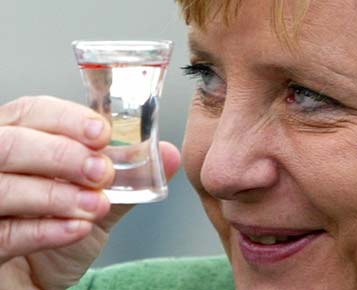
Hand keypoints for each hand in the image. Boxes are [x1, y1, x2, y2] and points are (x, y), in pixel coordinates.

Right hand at [0, 96, 180, 289]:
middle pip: (11, 144)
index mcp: (21, 139)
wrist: (42, 274)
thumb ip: (129, 178)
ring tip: (96, 205)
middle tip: (101, 172)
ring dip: (57, 195)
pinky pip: (5, 232)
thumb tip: (169, 153)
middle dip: (61, 155)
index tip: (102, 134)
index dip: (67, 119)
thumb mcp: (99, 199)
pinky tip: (77, 229)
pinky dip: (45, 230)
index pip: (33, 112)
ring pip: (4, 187)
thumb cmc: (63, 226)